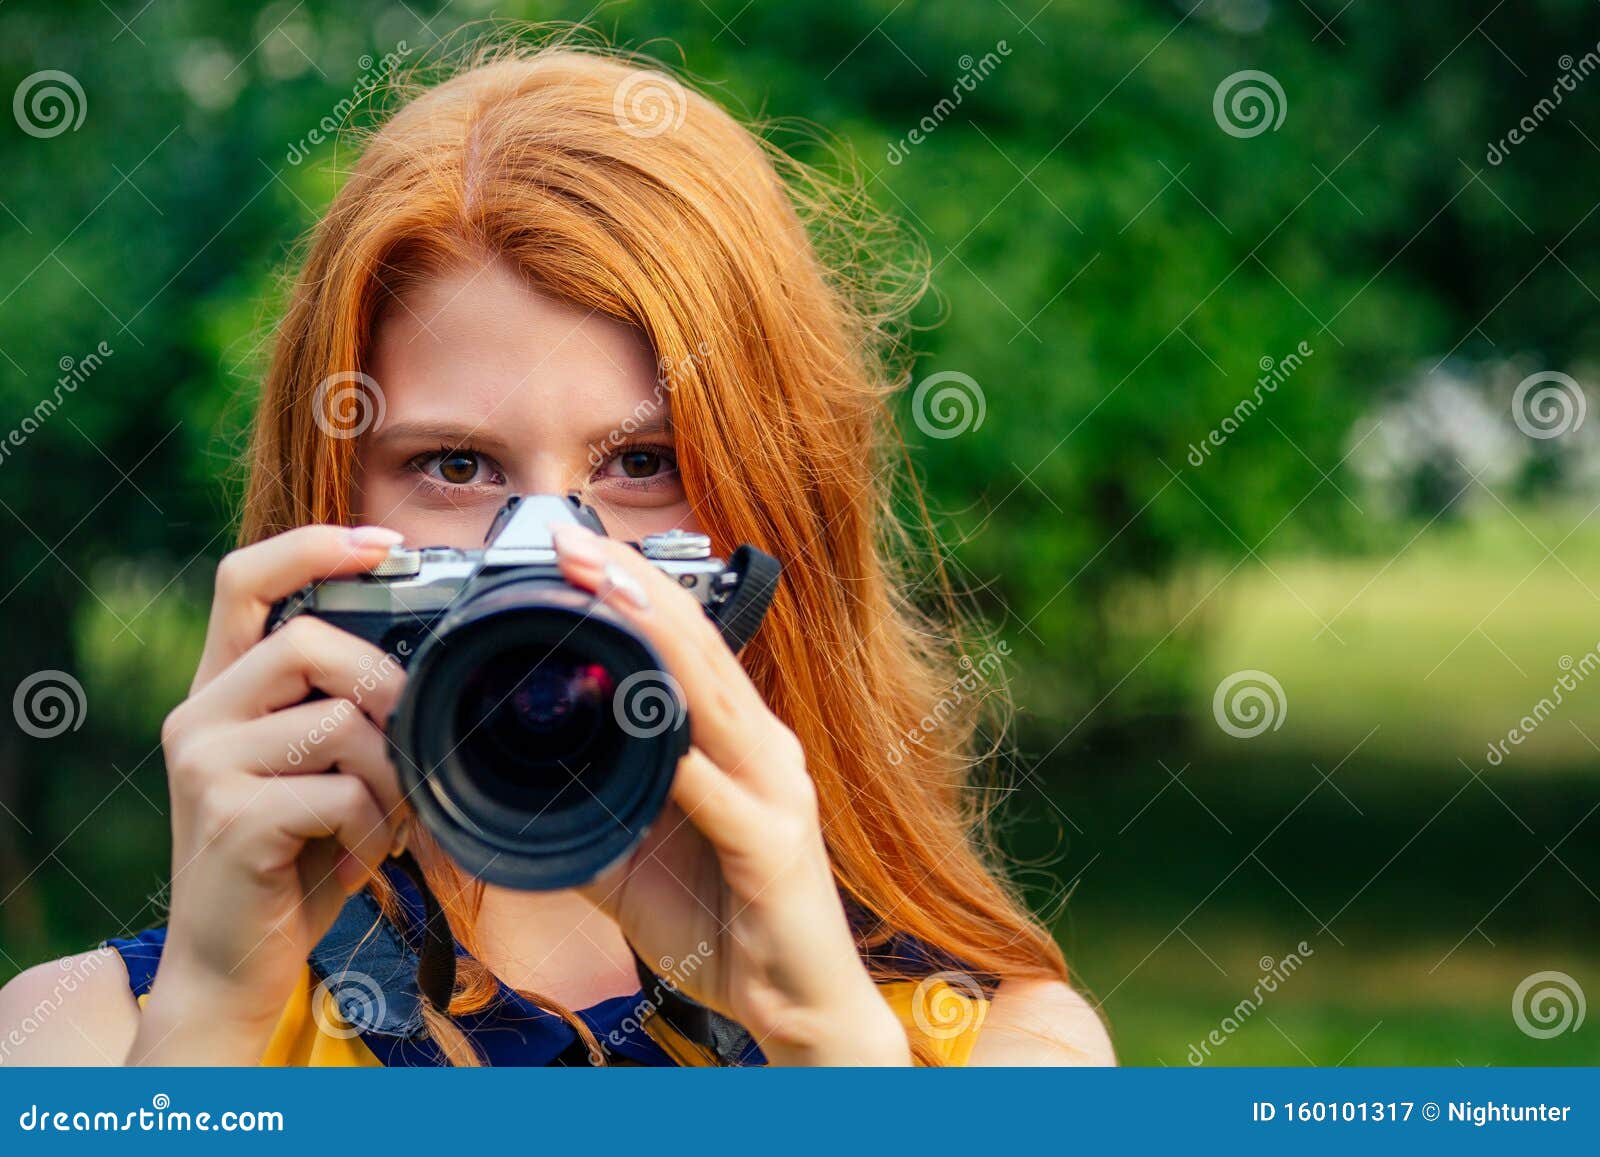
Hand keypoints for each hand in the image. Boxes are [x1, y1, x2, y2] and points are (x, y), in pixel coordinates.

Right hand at [128, 525, 408, 1063]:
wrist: (231, 966)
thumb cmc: (292, 860)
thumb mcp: (314, 771)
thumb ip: (343, 710)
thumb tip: (432, 663)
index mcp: (222, 690)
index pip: (244, 578)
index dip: (314, 546)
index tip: (385, 544)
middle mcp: (200, 716)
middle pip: (308, 641)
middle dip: (386, 687)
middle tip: (413, 741)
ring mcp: (207, 765)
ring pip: (338, 720)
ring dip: (391, 774)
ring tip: (389, 817)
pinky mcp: (231, 819)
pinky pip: (340, 792)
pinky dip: (375, 825)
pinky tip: (365, 852)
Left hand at [551, 523, 910, 1065]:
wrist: (800, 1002)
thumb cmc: (724, 921)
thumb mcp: (637, 855)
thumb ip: (594, 809)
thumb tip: (518, 784)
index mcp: (735, 742)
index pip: (685, 647)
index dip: (634, 591)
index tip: (572, 552)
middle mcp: (763, 751)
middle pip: (700, 653)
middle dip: (636, 592)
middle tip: (575, 547)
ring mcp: (776, 796)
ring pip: (716, 704)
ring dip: (661, 646)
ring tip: (611, 597)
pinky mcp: (775, 852)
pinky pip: (730, 804)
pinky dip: (694, 771)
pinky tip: (663, 742)